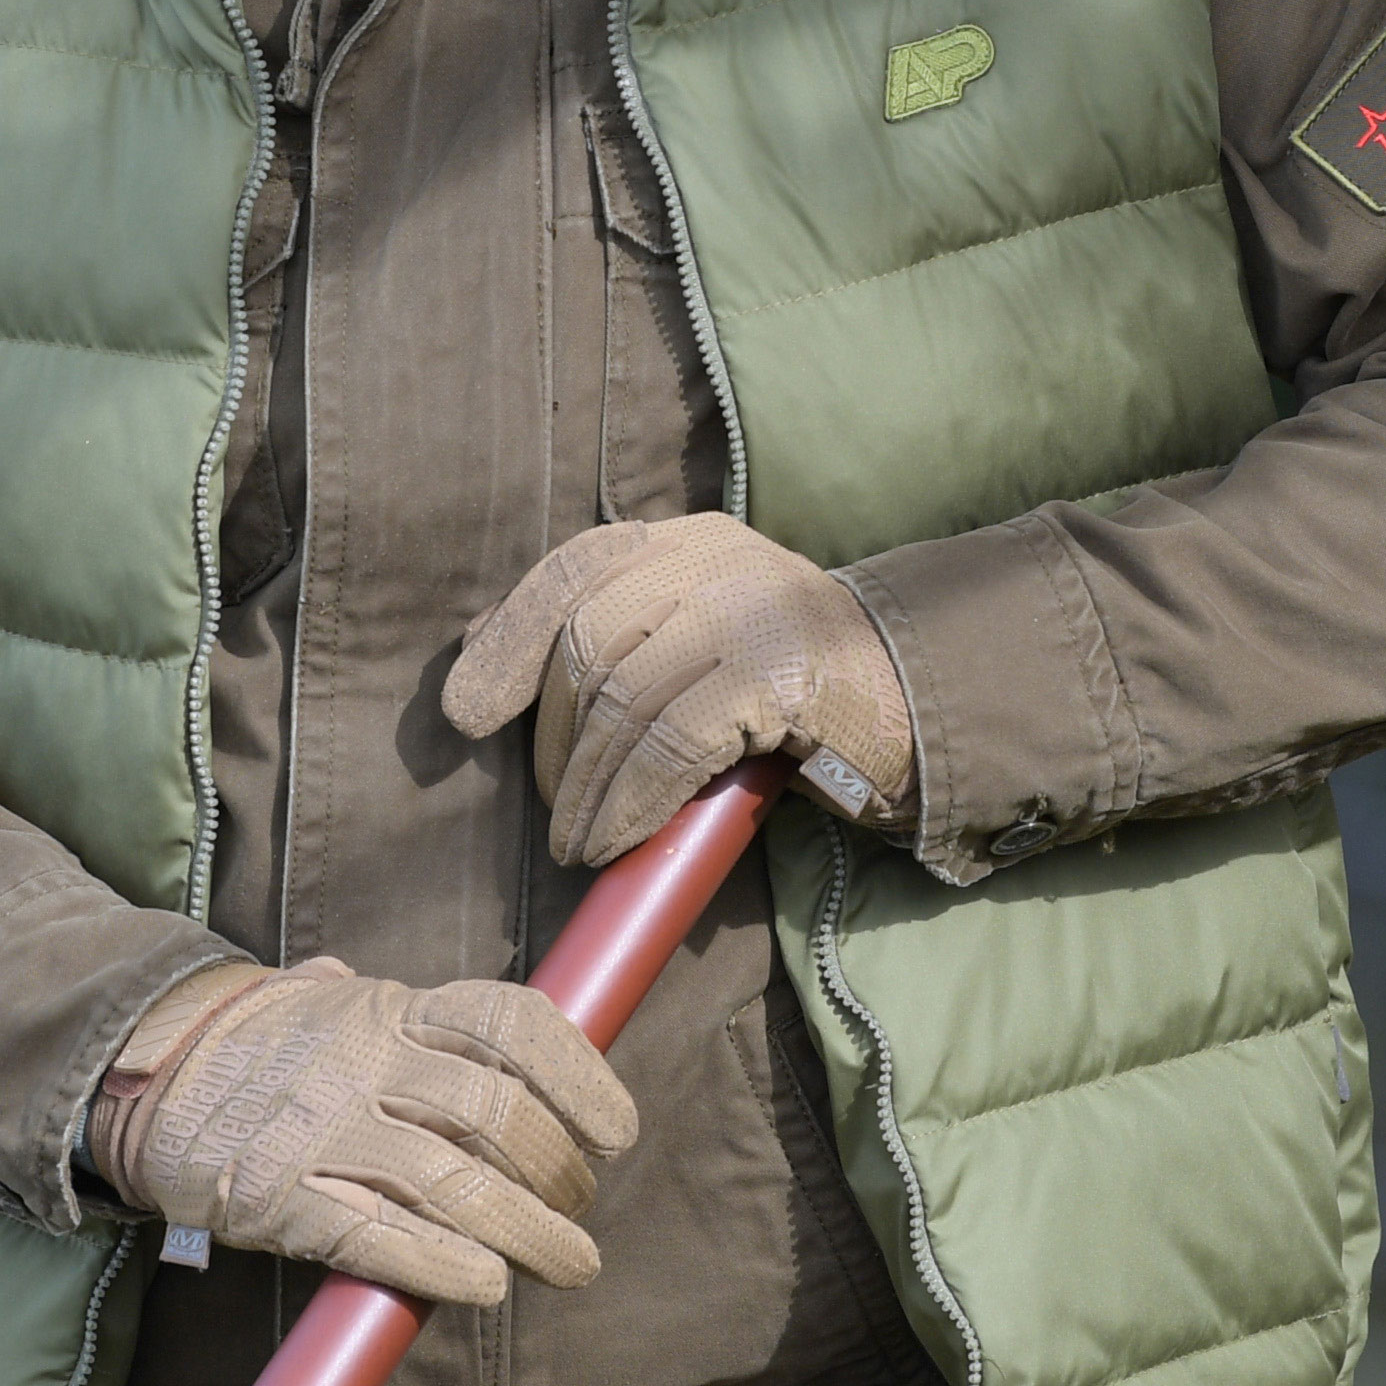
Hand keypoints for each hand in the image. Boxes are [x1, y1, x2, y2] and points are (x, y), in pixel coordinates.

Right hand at [88, 958, 640, 1305]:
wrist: (145, 1073)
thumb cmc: (269, 1049)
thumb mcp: (346, 1004)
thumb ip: (422, 1022)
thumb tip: (523, 1041)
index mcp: (391, 1009)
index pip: (510, 1024)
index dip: (581, 1077)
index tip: (619, 1130)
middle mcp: (365, 1061)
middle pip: (496, 1114)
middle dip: (560, 1173)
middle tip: (579, 1211)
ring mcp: (323, 1129)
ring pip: (452, 1181)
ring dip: (529, 1232)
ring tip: (571, 1264)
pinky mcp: (282, 1198)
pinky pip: (376, 1236)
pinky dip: (441, 1265)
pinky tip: (487, 1285)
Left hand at [447, 511, 920, 866]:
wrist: (919, 708)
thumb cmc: (791, 693)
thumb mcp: (696, 642)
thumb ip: (613, 635)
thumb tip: (478, 658)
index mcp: (685, 542)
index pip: (574, 568)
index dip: (509, 638)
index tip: (466, 710)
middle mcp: (712, 558)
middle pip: (587, 636)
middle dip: (550, 737)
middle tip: (556, 811)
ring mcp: (748, 606)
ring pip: (621, 693)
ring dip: (586, 785)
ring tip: (579, 843)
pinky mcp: (776, 669)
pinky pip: (670, 739)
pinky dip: (629, 797)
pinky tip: (617, 837)